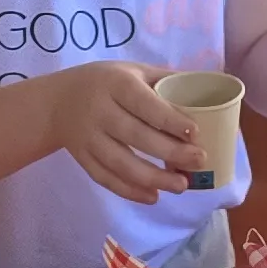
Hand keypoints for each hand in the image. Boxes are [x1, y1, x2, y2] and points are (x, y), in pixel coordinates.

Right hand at [45, 61, 203, 203]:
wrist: (57, 102)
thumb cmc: (106, 83)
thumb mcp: (132, 70)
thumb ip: (165, 81)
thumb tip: (209, 88)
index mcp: (116, 84)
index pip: (145, 104)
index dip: (171, 120)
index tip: (196, 133)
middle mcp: (99, 111)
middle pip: (136, 136)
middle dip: (170, 152)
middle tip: (199, 161)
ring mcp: (89, 138)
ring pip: (120, 163)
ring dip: (153, 178)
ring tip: (181, 186)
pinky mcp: (82, 158)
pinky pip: (105, 178)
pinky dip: (129, 191)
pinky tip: (153, 196)